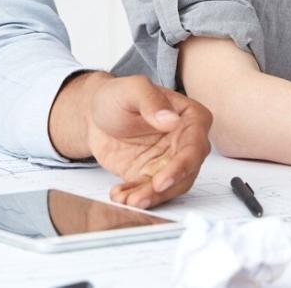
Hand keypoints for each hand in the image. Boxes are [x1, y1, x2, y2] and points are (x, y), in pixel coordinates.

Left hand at [84, 74, 211, 208]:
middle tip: (140, 198)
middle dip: (164, 189)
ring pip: (169, 187)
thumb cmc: (117, 96)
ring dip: (149, 198)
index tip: (162, 179)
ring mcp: (169, 161)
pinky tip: (120, 195)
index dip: (182, 166)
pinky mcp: (151, 175)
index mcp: (190, 116)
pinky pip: (149, 192)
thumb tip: (171, 120)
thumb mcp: (132, 89)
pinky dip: (136, 196)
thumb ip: (151, 101)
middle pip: (186, 173)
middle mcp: (184, 141)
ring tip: (127, 200)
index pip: (195, 145)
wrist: (94, 114)